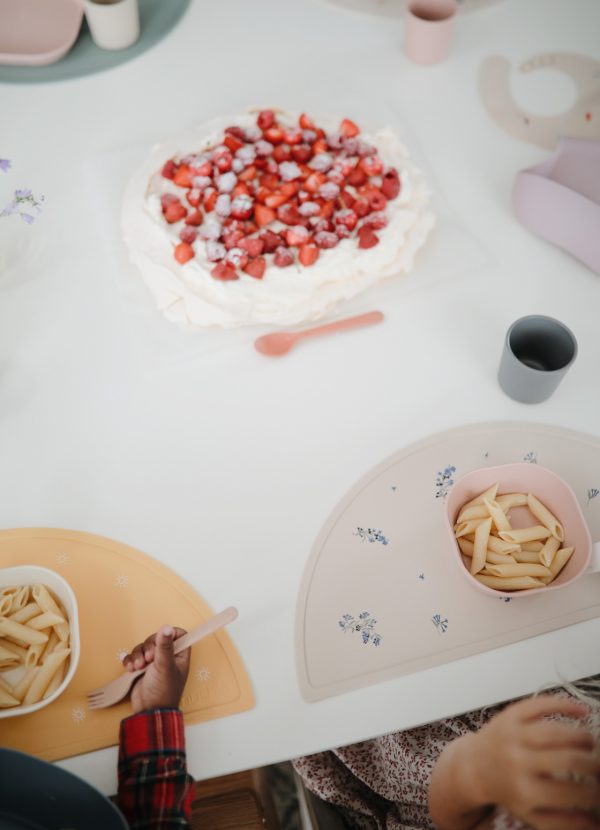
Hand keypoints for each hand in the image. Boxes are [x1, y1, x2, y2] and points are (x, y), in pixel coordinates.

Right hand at [122, 625, 189, 713]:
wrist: (149, 711)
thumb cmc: (163, 692)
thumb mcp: (165, 667)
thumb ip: (165, 647)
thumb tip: (166, 627)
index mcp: (180, 655)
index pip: (179, 634)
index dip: (169, 633)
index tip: (161, 638)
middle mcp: (168, 657)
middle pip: (157, 638)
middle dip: (149, 647)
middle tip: (149, 659)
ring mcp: (153, 663)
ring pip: (143, 647)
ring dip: (138, 655)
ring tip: (139, 667)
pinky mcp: (140, 669)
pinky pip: (133, 656)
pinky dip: (130, 661)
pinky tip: (131, 670)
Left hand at [470, 696, 599, 829]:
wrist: (473, 767)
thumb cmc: (507, 791)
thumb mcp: (532, 814)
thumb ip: (564, 821)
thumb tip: (596, 824)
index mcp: (525, 790)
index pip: (570, 792)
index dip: (594, 792)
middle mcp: (518, 760)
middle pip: (566, 759)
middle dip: (592, 763)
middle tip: (599, 766)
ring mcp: (513, 734)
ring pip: (555, 731)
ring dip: (581, 736)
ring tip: (591, 744)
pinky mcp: (510, 715)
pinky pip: (539, 704)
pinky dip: (563, 704)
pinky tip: (582, 709)